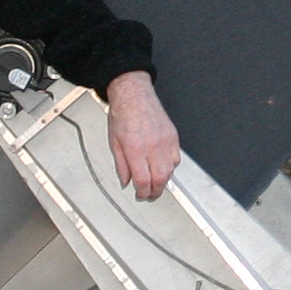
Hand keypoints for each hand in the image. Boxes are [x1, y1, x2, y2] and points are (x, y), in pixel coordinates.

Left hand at [103, 71, 179, 201]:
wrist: (134, 95)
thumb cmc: (123, 114)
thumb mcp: (114, 142)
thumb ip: (121, 165)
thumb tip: (126, 181)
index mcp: (135, 150)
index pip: (143, 181)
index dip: (143, 193)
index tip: (140, 195)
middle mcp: (152, 147)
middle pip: (160, 180)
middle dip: (155, 192)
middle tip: (149, 194)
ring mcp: (165, 142)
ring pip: (170, 171)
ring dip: (163, 181)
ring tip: (155, 183)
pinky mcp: (173, 136)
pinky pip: (177, 158)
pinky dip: (171, 167)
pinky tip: (163, 168)